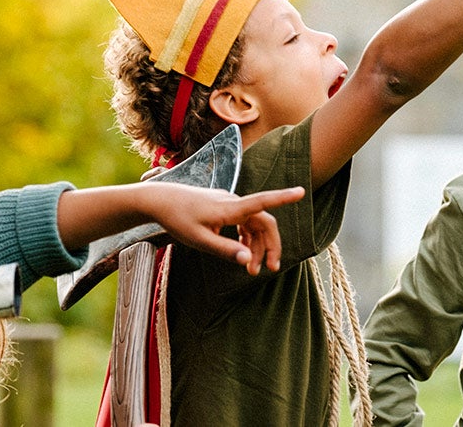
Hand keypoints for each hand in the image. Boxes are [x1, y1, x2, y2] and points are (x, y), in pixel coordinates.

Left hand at [141, 183, 304, 274]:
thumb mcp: (199, 240)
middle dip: (270, 246)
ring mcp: (229, 204)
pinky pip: (245, 222)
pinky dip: (249, 238)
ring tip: (251, 270)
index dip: (283, 197)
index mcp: (230, 208)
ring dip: (258, 246)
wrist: (160, 200)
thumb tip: (249, 260)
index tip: (302, 191)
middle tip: (270, 270)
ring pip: (255, 224)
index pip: (262, 202)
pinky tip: (245, 252)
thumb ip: (225, 250)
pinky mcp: (224, 207)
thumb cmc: (178, 219)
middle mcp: (233, 202)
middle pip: (264, 222)